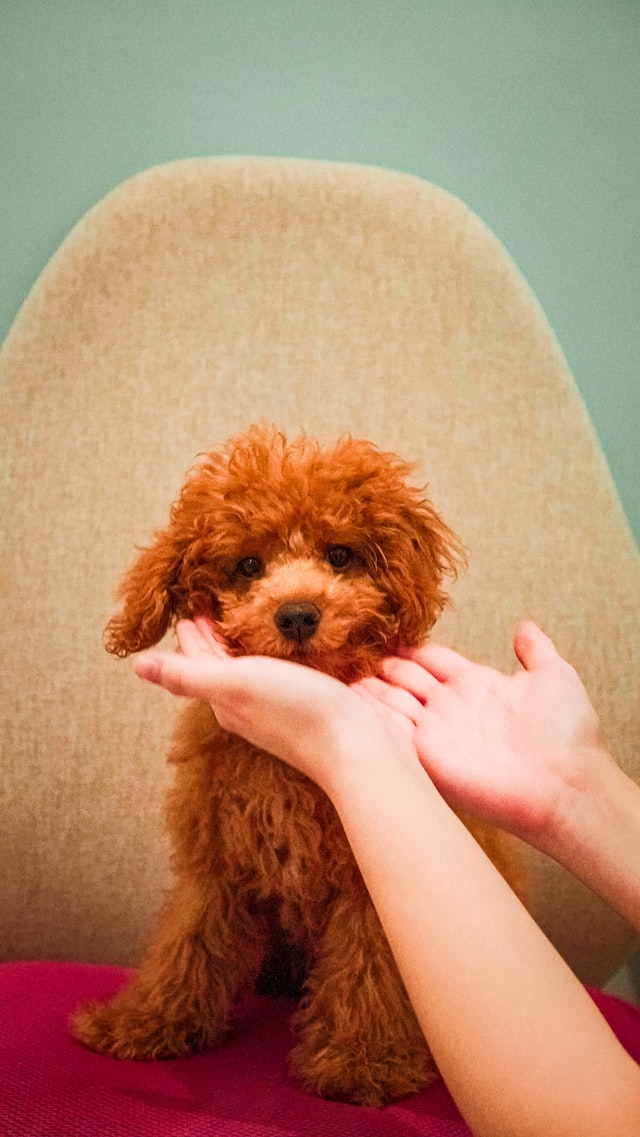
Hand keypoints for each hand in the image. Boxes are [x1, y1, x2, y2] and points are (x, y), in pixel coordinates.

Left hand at [134, 617, 416, 793]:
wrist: (358, 748)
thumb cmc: (297, 712)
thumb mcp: (236, 684)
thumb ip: (188, 674)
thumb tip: (136, 666)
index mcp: (225, 698)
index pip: (197, 657)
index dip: (191, 629)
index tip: (189, 599)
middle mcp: (248, 703)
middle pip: (221, 662)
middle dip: (213, 633)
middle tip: (212, 598)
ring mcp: (279, 704)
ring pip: (251, 666)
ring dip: (243, 640)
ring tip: (246, 611)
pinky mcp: (309, 701)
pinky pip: (282, 669)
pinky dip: (274, 650)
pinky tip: (287, 639)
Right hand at [357, 621, 612, 852]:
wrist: (567, 785)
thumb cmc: (568, 734)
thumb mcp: (555, 677)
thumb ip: (535, 651)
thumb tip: (525, 626)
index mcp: (474, 685)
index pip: (430, 659)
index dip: (409, 646)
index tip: (385, 631)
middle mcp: (450, 708)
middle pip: (404, 679)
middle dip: (380, 664)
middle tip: (351, 649)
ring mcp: (436, 734)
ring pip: (391, 703)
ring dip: (367, 689)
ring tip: (339, 673)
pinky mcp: (425, 759)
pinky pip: (390, 732)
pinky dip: (369, 716)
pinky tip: (347, 700)